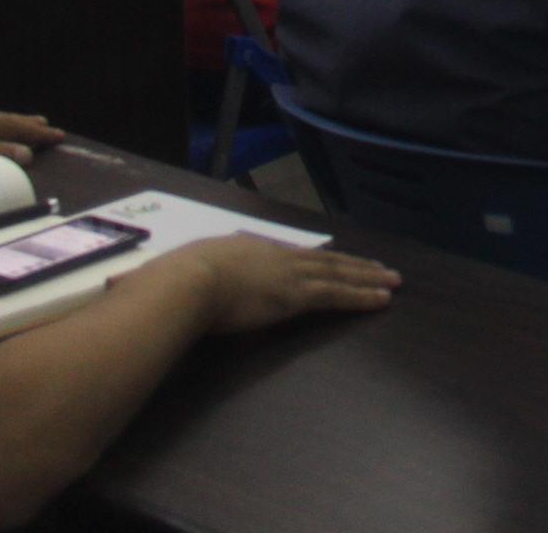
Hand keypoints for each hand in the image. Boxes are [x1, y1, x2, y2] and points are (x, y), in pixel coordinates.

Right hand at [169, 234, 400, 331]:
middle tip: (382, 268)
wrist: (187, 282)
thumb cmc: (177, 280)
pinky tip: (383, 299)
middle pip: (326, 260)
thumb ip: (186, 273)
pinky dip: (363, 296)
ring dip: (369, 278)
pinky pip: (338, 295)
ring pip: (340, 274)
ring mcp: (290, 274)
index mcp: (252, 249)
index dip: (319, 258)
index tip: (337, 260)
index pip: (295, 254)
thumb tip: (155, 278)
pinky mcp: (297, 296)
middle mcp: (278, 256)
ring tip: (393, 281)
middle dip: (356, 265)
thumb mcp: (183, 269)